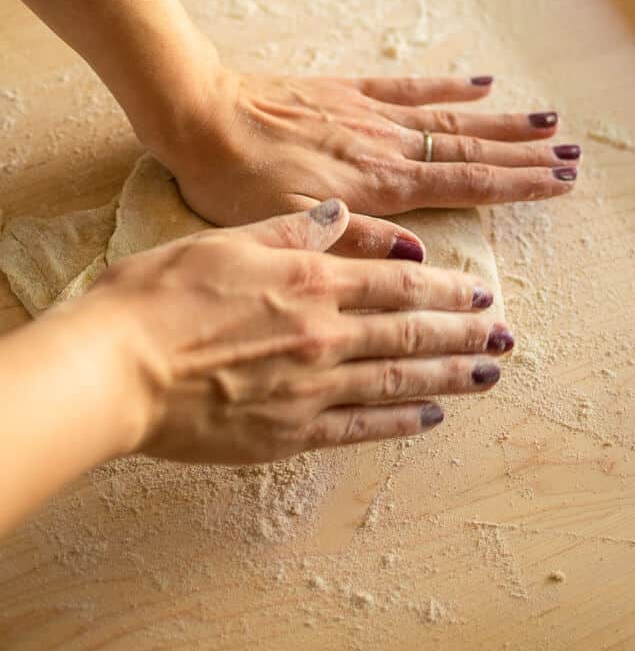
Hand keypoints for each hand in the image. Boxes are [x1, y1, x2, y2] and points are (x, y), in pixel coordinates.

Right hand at [89, 201, 512, 464]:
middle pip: (409, 334)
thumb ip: (294, 230)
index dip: (444, 288)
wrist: (115, 367)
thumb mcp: (227, 240)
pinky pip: (359, 427)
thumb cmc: (159, 295)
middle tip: (504, 335)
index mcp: (309, 281)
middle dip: (463, 333)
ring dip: (449, 376)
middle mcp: (323, 335)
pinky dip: (399, 421)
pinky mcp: (288, 434)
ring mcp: (310, 388)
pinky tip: (429, 417)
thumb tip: (344, 216)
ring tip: (488, 374)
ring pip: (398, 381)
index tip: (480, 292)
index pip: (396, 284)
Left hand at [151, 61, 580, 258]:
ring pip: (450, 119)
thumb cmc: (234, 178)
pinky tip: (479, 82)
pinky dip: (447, 86)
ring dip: (502, 123)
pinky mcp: (347, 92)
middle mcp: (384, 146)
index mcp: (376, 184)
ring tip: (546, 120)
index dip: (515, 186)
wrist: (198, 116)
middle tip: (570, 155)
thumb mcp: (286, 225)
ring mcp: (369, 115)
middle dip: (524, 156)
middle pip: (469, 151)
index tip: (557, 183)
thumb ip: (355, 240)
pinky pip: (408, 87)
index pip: (462, 185)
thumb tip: (417, 260)